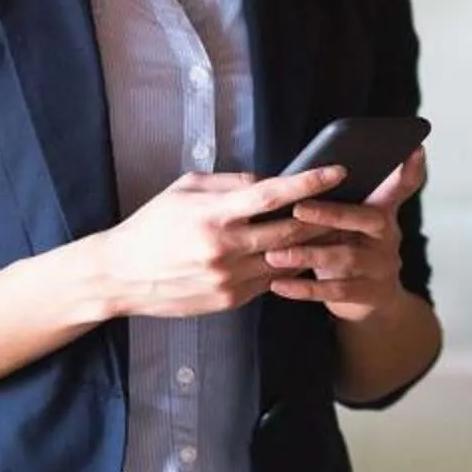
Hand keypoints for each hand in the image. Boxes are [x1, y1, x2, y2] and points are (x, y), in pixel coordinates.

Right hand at [90, 165, 345, 319]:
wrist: (121, 276)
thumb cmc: (153, 225)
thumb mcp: (186, 189)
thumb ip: (231, 183)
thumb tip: (270, 180)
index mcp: (214, 215)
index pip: (272, 195)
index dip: (309, 182)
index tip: (338, 171)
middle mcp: (225, 249)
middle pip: (291, 232)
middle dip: (323, 217)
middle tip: (350, 202)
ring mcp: (229, 279)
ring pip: (287, 260)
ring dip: (313, 245)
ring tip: (336, 228)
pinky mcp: (230, 300)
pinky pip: (271, 281)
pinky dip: (288, 267)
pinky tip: (301, 254)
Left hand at [264, 148, 426, 322]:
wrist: (372, 305)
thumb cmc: (350, 251)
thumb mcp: (351, 226)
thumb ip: (339, 203)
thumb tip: (296, 179)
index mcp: (383, 211)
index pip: (400, 187)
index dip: (408, 171)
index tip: (416, 149)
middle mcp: (389, 236)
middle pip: (366, 219)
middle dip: (331, 213)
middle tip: (298, 208)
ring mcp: (382, 266)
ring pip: (346, 257)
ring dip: (307, 255)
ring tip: (274, 254)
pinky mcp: (370, 294)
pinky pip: (335, 291)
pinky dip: (304, 288)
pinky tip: (278, 284)